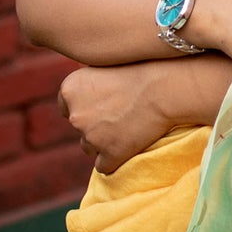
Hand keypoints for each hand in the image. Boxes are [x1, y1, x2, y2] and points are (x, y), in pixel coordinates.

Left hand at [57, 62, 171, 173]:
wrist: (165, 88)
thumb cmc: (140, 70)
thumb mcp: (104, 65)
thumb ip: (88, 81)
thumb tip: (81, 94)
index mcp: (69, 89)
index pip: (66, 107)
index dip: (86, 105)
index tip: (104, 103)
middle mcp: (74, 115)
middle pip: (79, 127)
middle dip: (95, 124)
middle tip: (120, 113)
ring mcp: (90, 137)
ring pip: (90, 147)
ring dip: (104, 142)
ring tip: (128, 127)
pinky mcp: (108, 155)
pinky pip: (105, 165)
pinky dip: (115, 159)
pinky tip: (131, 145)